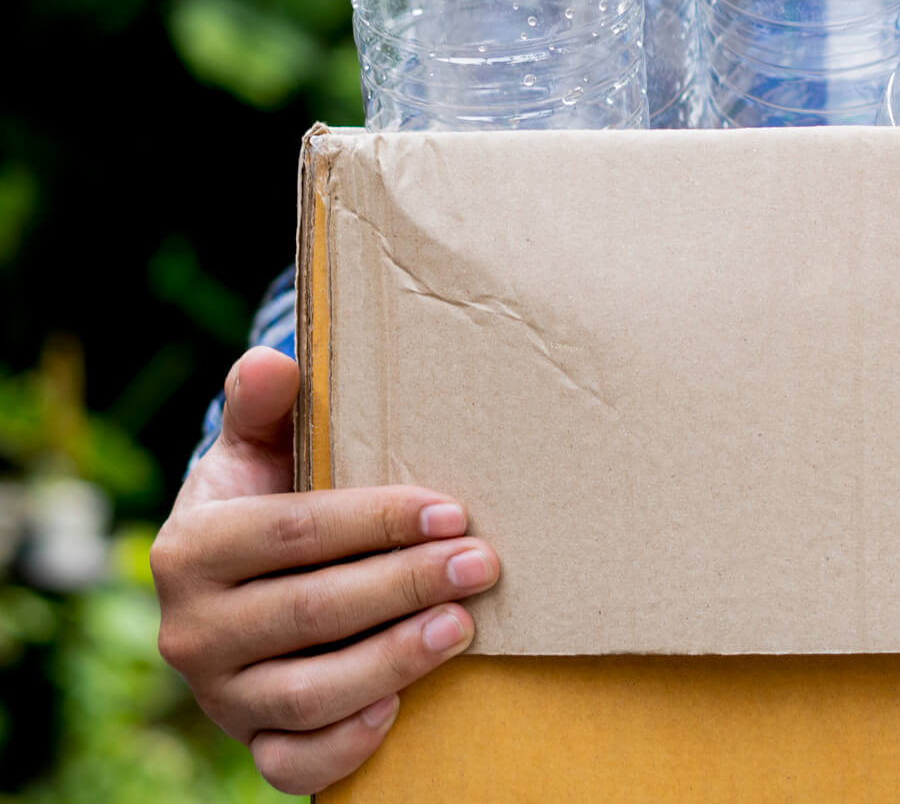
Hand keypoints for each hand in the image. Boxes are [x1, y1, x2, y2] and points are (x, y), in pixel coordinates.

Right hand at [153, 348, 501, 794]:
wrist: (242, 579)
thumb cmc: (270, 498)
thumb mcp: (260, 446)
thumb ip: (265, 404)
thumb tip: (274, 360)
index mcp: (192, 548)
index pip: (294, 534)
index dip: (378, 522)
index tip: (452, 511)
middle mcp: (192, 630)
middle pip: (309, 611)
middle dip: (404, 585)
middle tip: (482, 563)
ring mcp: (221, 695)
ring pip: (307, 693)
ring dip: (394, 660)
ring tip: (464, 625)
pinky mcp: (252, 741)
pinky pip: (292, 763)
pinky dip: (345, 744)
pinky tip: (402, 710)